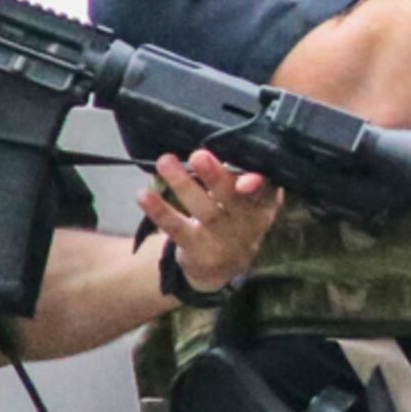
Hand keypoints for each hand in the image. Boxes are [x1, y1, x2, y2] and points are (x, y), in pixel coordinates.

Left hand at [144, 150, 279, 290]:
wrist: (223, 267)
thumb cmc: (235, 217)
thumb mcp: (248, 200)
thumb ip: (240, 175)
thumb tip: (217, 144)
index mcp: (263, 204)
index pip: (266, 191)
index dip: (259, 185)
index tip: (247, 178)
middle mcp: (247, 223)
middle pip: (233, 199)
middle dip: (216, 178)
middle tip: (199, 155)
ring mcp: (222, 238)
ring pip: (204, 210)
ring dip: (184, 185)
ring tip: (166, 162)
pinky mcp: (196, 249)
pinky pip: (177, 228)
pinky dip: (160, 211)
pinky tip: (144, 195)